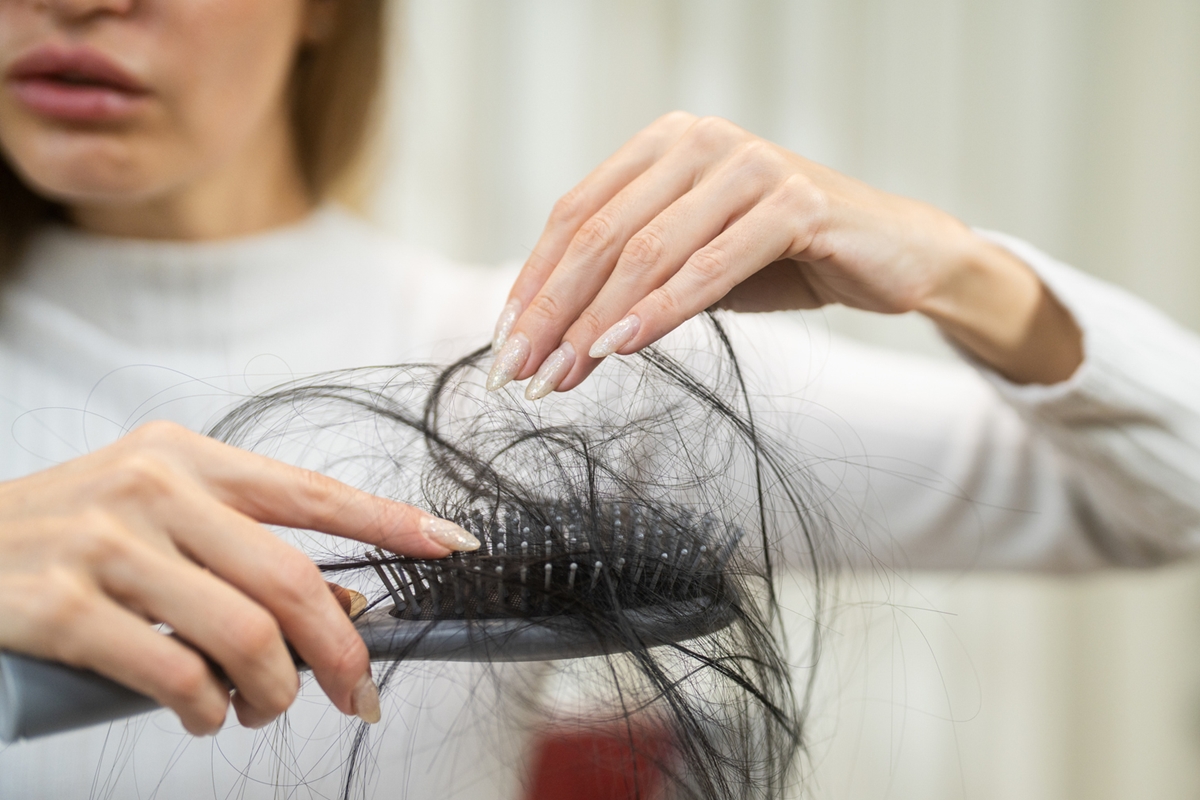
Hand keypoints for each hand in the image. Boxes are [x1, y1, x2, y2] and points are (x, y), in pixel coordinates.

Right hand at [0, 421, 479, 734]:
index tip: (452, 544)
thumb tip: (340, 611)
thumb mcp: (154, 512)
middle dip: (341, 651)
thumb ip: (237, 550)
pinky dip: (207, 710)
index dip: (389, 522)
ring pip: (242, 636)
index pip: (310, 492)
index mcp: (187, 458)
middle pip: (290, 580)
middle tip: (359, 693)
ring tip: (261, 708)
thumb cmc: (69, 536)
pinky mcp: (61, 608)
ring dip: (272, 692)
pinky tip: (205, 715)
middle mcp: (152, 489)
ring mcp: (105, 544)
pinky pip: (174, 675)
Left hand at [488, 112, 1081, 395]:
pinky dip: (661, 310)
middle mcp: (701, 143)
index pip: (575, 214)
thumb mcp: (690, 265)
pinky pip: (711, 264)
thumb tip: (548, 333)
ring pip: (647, 249)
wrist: (889, 256)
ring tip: (563, 372)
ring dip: (595, 319)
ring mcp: (749, 166)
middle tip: (521, 369)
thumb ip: (629, 279)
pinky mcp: (795, 202)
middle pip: (599, 232)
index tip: (506, 343)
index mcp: (665, 146)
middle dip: (552, 309)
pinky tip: (623, 346)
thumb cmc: (782, 258)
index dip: (533, 282)